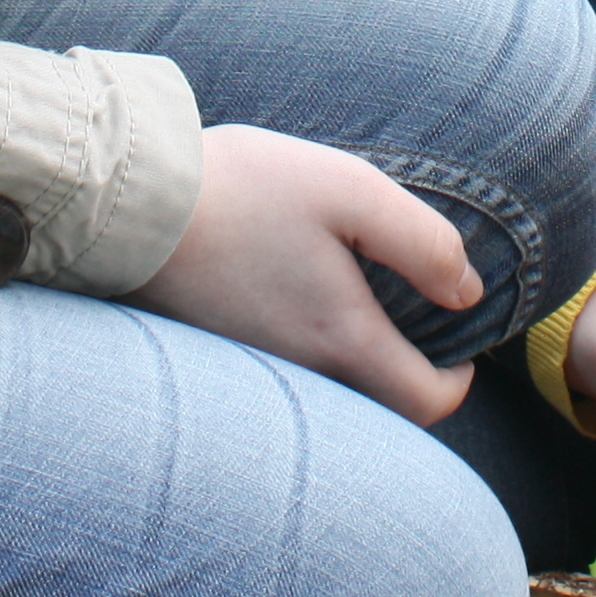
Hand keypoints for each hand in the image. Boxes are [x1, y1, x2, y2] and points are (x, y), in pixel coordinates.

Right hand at [130, 125, 479, 425]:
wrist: (127, 204)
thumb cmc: (243, 190)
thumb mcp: (351, 191)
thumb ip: (422, 242)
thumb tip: (468, 291)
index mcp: (342, 340)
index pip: (426, 404)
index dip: (457, 382)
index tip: (459, 346)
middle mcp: (300, 374)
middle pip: (377, 406)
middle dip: (408, 376)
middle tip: (414, 325)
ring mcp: (254, 370)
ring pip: (329, 390)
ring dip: (355, 360)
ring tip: (355, 299)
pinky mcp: (218, 353)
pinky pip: (282, 373)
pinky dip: (306, 349)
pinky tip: (294, 294)